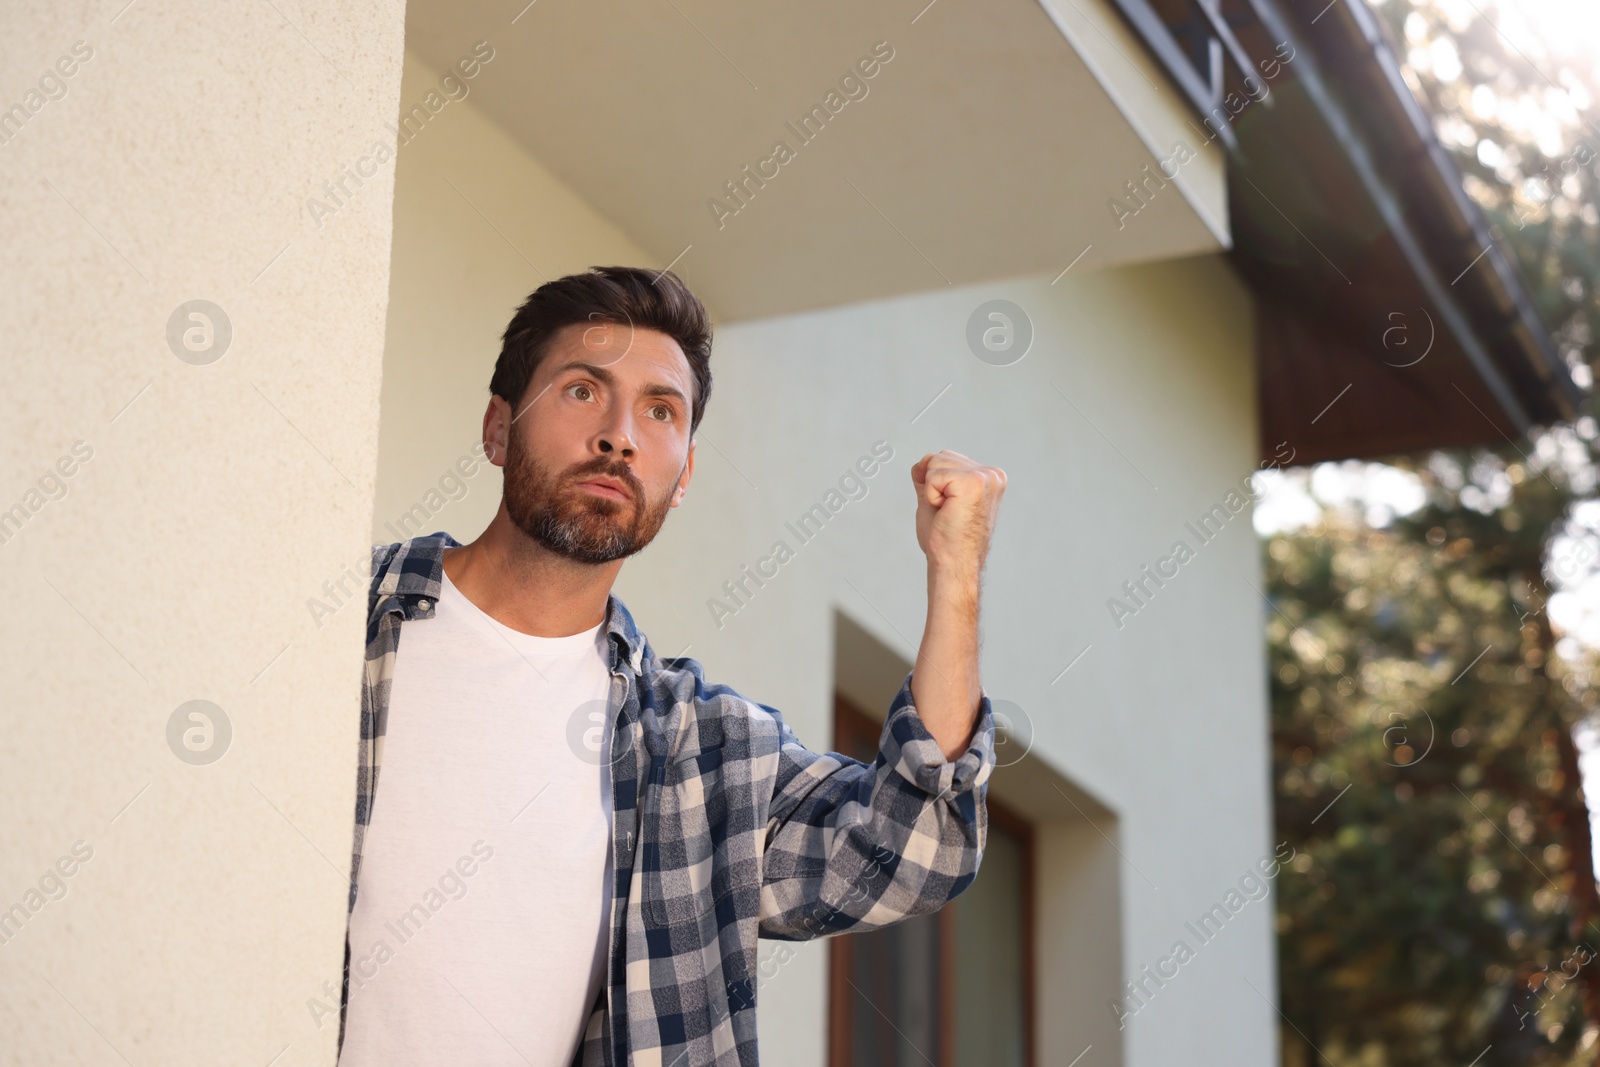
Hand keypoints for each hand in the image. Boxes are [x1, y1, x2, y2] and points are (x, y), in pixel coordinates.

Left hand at [911, 450, 1006, 577]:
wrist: (953, 563)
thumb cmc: (946, 539)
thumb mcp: (937, 499)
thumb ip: (931, 479)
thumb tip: (920, 464)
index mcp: (989, 477)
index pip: (946, 458)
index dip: (934, 483)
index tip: (949, 509)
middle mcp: (992, 474)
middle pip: (939, 456)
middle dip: (932, 484)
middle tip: (947, 512)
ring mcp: (985, 477)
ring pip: (935, 462)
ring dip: (931, 491)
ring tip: (948, 512)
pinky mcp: (973, 482)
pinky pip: (933, 474)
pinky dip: (931, 495)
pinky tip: (946, 511)